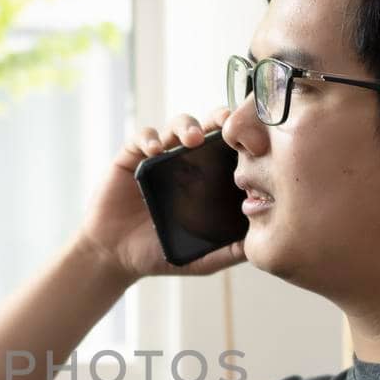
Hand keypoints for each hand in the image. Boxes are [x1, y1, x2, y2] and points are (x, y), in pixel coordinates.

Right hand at [73, 107, 246, 281]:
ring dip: (186, 126)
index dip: (240, 138)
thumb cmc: (158, 254)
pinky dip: (150, 138)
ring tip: (193, 139)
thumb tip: (264, 248)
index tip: (253, 138)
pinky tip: (154, 151)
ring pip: (176, 126)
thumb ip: (229, 253)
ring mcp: (157, 157)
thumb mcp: (201, 259)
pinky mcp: (131, 157)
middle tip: (226, 123)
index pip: (227, 149)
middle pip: (206, 127)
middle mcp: (183, 162)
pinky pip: (142, 138)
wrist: (116, 256)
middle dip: (217, 119)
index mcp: (204, 179)